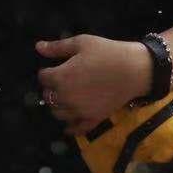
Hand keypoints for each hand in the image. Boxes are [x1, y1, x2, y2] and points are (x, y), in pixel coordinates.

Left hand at [35, 34, 151, 134]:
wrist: (134, 70)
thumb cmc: (107, 53)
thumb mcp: (81, 43)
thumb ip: (58, 47)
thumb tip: (38, 47)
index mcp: (61, 77)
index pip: (43, 77)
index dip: (47, 71)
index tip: (53, 68)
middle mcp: (66, 97)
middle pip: (48, 96)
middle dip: (51, 88)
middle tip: (59, 82)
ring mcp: (79, 111)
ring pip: (58, 113)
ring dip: (58, 106)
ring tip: (65, 98)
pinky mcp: (93, 119)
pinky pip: (77, 129)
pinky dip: (70, 128)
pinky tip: (69, 126)